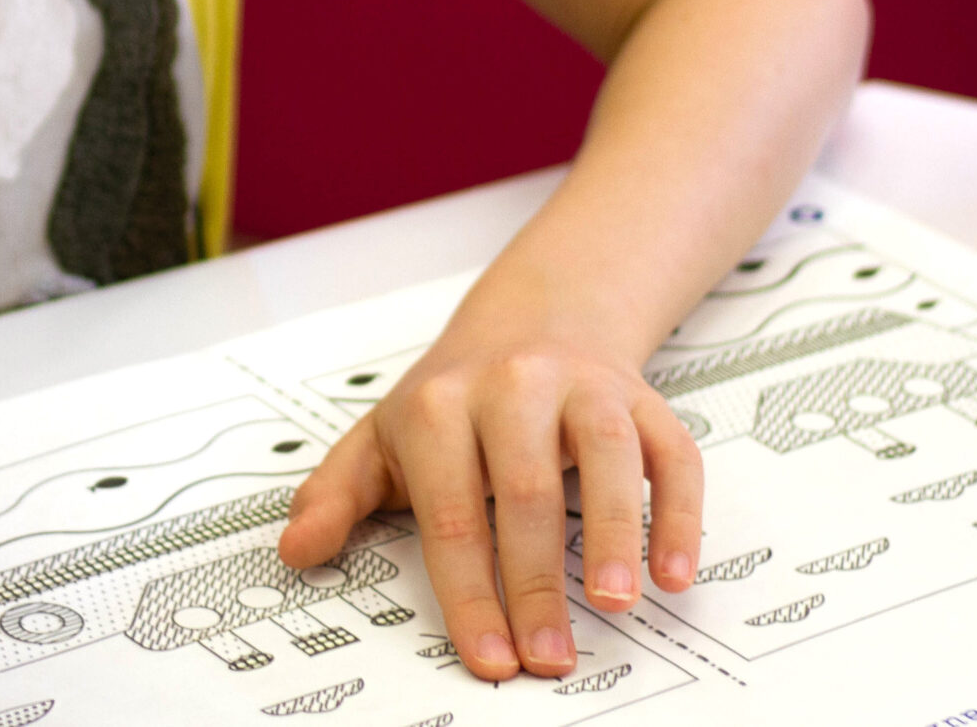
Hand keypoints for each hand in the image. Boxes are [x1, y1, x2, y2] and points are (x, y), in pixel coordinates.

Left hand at [277, 333, 700, 680]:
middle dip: (536, 583)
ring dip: (614, 534)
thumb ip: (335, 495)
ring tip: (614, 603)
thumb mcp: (381, 437)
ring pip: (607, 457)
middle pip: (527, 493)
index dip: (470, 591)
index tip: (489, 655)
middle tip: (547, 657)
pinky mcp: (641, 398)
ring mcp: (583, 387)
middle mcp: (513, 386)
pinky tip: (674, 570)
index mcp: (439, 404)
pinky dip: (680, 512)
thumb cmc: (453, 402)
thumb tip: (296, 549)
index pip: (451, 513)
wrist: (533, 319)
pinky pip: (672, 453)